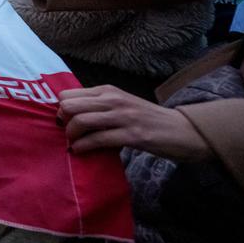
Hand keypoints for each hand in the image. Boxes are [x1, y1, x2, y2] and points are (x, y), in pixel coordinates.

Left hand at [58, 86, 213, 161]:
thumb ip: (99, 105)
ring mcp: (123, 116)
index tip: (64, 121)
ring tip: (74, 144)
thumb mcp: (120, 104)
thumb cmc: (147, 119)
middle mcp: (113, 99)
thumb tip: (68, 114)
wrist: (182, 130)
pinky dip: (84, 147)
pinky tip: (80, 151)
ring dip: (72, 136)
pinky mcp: (133, 135)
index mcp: (108, 90)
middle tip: (68, 134)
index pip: (68, 94)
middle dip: (63, 122)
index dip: (61, 109)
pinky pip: (98, 139)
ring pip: (81, 121)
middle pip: (70, 106)